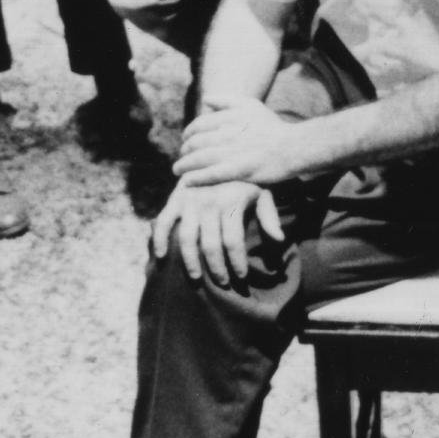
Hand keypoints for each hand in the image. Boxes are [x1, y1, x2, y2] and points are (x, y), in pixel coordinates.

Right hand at [149, 178, 285, 286]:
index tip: (241, 277)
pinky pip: (164, 222)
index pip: (233, 241)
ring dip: (191, 262)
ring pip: (188, 239)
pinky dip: (159, 239)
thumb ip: (269, 214)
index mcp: (231, 201)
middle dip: (217, 269)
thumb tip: (279, 239)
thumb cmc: (243, 179)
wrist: (218, 153)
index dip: (236, 262)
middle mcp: (209, 202)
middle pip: (211, 245)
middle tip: (223, 283)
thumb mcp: (261, 190)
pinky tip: (162, 257)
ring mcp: (190, 201)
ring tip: (197, 278)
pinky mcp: (175, 199)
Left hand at [175, 98, 307, 187]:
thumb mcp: (252, 105)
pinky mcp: (239, 170)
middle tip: (181, 156)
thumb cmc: (272, 127)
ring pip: (200, 158)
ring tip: (177, 170)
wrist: (292, 147)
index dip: (188, 133)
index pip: (199, 125)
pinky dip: (197, 178)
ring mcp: (233, 152)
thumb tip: (205, 100)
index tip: (185, 139)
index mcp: (230, 117)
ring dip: (184, 165)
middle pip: (197, 142)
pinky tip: (187, 182)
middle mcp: (229, 133)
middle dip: (185, 150)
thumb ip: (227, 99)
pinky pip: (212, 175)